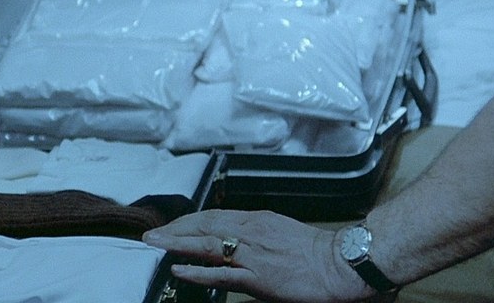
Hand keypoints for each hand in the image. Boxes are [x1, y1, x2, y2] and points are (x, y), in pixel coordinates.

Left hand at [142, 210, 370, 302]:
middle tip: (151, 233)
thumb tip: (236, 242)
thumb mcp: (282, 233)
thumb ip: (257, 236)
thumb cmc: (317, 252)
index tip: (172, 225)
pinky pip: (220, 272)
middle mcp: (250, 231)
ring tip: (155, 244)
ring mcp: (252, 253)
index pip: (214, 216)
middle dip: (175, 228)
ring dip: (176, 243)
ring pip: (206, 243)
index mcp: (257, 220)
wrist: (342, 263)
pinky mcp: (258, 277)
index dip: (189, 221)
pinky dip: (195, 270)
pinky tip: (178, 269)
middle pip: (204, 225)